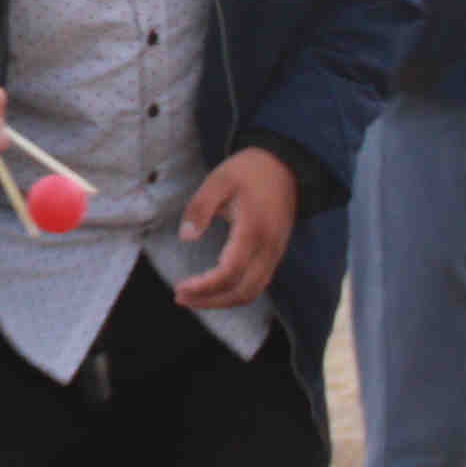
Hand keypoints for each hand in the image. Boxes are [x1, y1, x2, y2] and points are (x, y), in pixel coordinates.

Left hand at [174, 147, 296, 307]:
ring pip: (252, 292)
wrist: (285, 165)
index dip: (204, 287)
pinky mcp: (276, 253)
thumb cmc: (249, 171)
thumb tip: (186, 237)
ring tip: (194, 297)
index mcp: (253, 231)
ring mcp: (276, 253)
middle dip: (211, 301)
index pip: (229, 272)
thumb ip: (200, 207)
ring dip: (223, 301)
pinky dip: (235, 292)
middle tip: (181, 297)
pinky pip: (257, 283)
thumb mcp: (219, 180)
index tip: (180, 288)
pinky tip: (214, 286)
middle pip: (243, 292)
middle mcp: (269, 248)